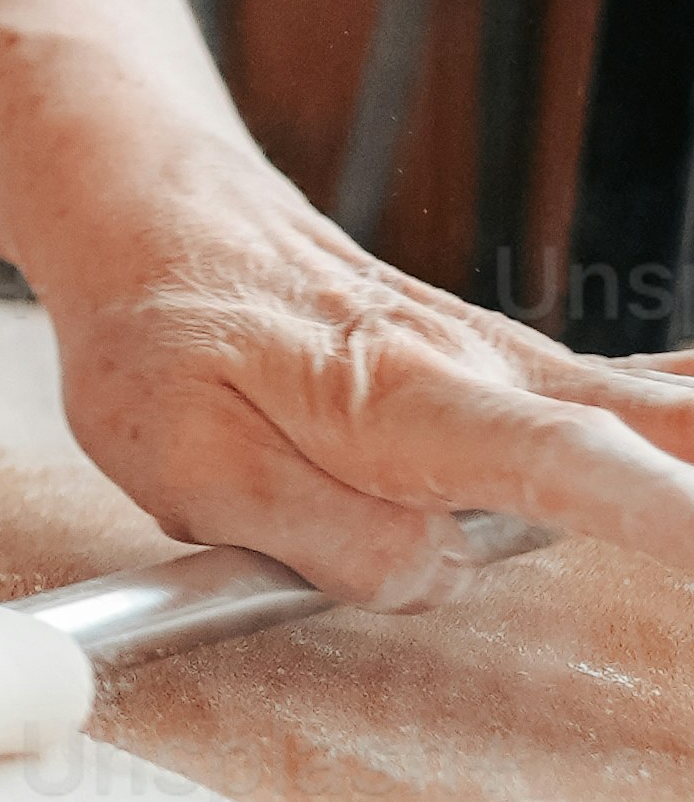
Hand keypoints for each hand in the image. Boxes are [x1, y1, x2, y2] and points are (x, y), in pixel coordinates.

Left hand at [29, 145, 693, 608]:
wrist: (160, 226)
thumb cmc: (166, 340)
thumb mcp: (185, 455)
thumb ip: (313, 531)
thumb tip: (427, 576)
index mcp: (414, 402)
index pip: (566, 462)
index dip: (659, 510)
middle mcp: (501, 376)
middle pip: (676, 428)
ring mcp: (533, 374)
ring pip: (682, 409)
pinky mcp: (540, 385)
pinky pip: (665, 402)